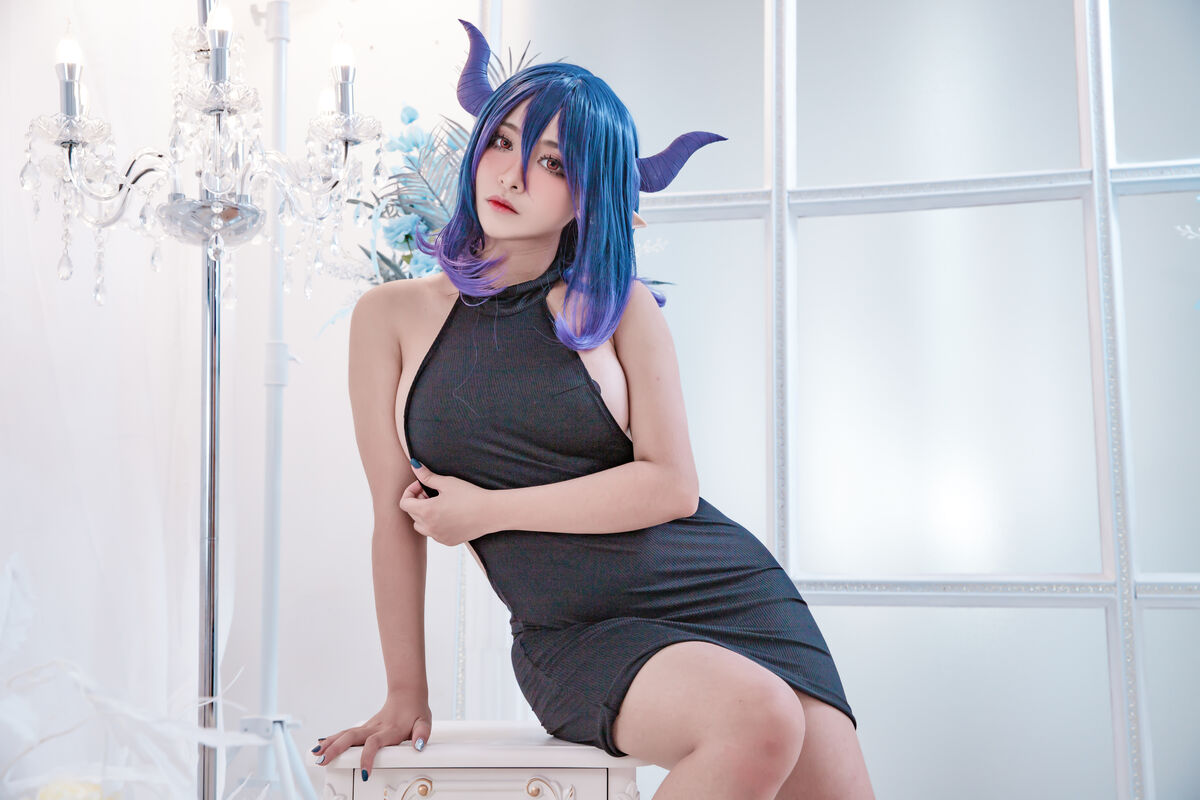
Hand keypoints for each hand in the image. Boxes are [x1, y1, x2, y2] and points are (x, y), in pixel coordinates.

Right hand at [312, 691, 431, 781]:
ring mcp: (368, 727)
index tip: (365, 772)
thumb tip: (419, 746)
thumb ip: (422, 734)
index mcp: (389, 730)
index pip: (374, 743)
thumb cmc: (415, 711)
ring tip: (316, 755)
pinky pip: (346, 733)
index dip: (368, 757)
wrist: (408, 694)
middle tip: (322, 760)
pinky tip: (321, 746)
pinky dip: (332, 739)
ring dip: (330, 744)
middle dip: (336, 749)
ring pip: (346, 734)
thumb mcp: (424, 722)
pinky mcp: (364, 728)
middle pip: (352, 737)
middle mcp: (375, 728)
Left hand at [399, 459, 494, 545]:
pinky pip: (433, 533)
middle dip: (418, 501)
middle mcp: (429, 527)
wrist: (490, 512)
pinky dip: (435, 524)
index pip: (404, 503)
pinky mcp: (448, 541)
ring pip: (420, 526)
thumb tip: (414, 465)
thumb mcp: (447, 482)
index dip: (410, 491)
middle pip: (411, 514)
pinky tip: (449, 515)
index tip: (423, 485)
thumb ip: (427, 476)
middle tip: (433, 492)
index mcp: (426, 511)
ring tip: (440, 504)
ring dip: (424, 515)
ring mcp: (438, 536)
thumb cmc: (470, 495)